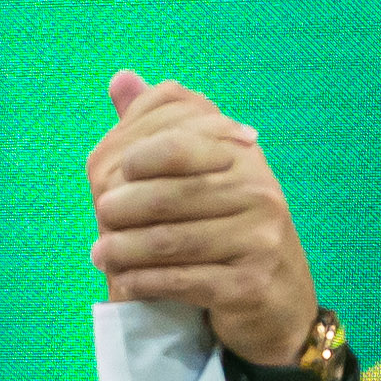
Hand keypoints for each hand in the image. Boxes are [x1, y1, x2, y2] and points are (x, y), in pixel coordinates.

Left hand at [90, 71, 319, 365]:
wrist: (280, 301)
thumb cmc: (231, 232)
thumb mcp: (205, 174)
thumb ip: (163, 128)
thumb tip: (120, 78)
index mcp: (244, 158)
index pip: (182, 143)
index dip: (141, 155)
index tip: (114, 170)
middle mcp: (259, 193)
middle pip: (172, 194)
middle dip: (126, 206)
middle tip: (100, 214)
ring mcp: (259, 240)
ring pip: (174, 240)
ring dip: (128, 248)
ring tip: (100, 252)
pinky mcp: (250, 285)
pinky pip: (186, 281)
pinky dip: (148, 281)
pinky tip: (126, 281)